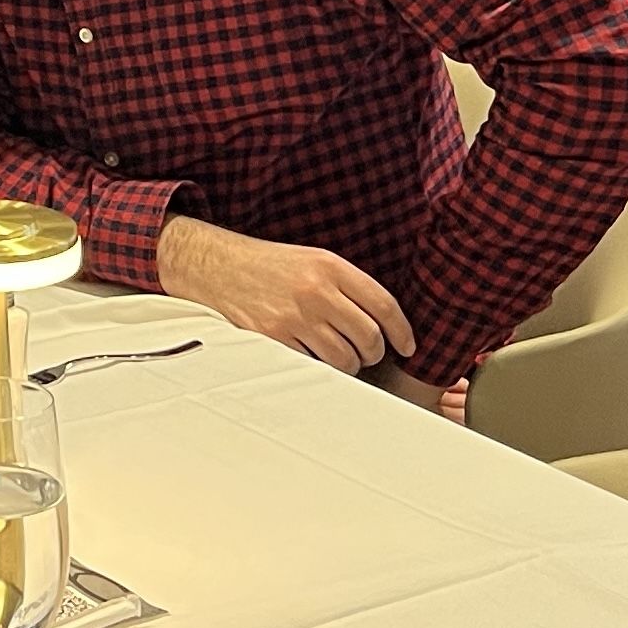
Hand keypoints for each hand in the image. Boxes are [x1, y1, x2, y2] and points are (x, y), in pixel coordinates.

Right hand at [156, 216, 415, 374]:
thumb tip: (384, 321)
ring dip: (349, 364)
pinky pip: (313, 366)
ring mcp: (295, 318)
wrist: (220, 266)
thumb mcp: (314, 260)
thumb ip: (348, 285)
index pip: (384, 305)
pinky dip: (319, 368)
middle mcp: (316, 292)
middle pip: (368, 338)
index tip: (407, 346)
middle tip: (368, 353)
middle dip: (374, 352)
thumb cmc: (272, 266)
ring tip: (341, 356)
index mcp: (331, 267)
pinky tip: (314, 356)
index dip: (402, 331)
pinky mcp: (275, 339)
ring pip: (345, 359)